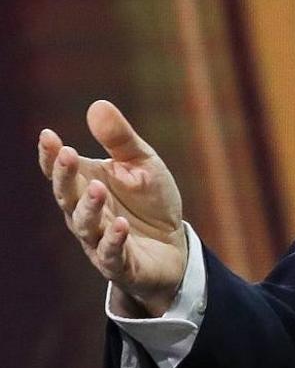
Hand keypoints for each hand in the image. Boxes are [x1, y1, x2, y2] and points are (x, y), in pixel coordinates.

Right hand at [38, 100, 187, 316]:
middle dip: (66, 176)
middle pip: (67, 195)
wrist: (174, 246)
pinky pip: (112, 253)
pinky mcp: (120, 263)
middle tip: (69, 154)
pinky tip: (121, 225)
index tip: (48, 136)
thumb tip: (97, 104)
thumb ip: (120, 139)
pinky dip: (114, 239)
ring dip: (89, 206)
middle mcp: (84, 213)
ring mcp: (98, 240)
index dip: (52, 156)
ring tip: (98, 188)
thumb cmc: (150, 201)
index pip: (62, 171)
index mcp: (86, 185)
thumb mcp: (141, 164)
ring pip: (85, 225)